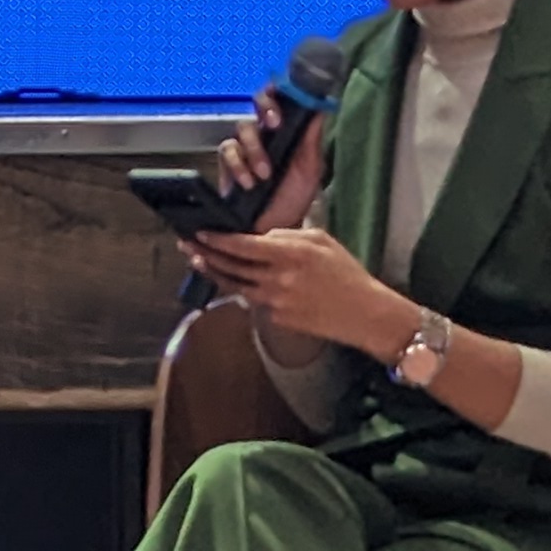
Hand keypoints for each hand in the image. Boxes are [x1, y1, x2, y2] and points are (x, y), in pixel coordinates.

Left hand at [182, 221, 406, 358]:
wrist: (363, 313)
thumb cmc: (345, 273)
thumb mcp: (321, 240)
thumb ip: (288, 235)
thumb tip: (260, 236)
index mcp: (291, 254)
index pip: (244, 245)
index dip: (218, 240)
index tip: (201, 233)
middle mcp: (278, 279)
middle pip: (232, 267)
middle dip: (206, 255)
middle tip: (187, 246)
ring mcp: (276, 302)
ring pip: (235, 286)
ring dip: (215, 273)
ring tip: (199, 261)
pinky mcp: (277, 318)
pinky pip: (254, 300)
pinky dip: (242, 288)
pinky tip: (233, 279)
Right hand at [217, 83, 325, 234]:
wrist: (273, 231)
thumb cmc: (293, 200)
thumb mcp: (310, 169)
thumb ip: (312, 138)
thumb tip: (321, 106)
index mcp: (287, 130)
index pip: (282, 98)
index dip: (281, 91)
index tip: (290, 99)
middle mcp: (265, 133)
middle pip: (258, 102)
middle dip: (265, 108)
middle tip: (274, 124)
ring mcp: (245, 147)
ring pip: (243, 128)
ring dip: (254, 148)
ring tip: (264, 174)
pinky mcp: (228, 163)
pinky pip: (227, 150)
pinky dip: (237, 165)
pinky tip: (248, 182)